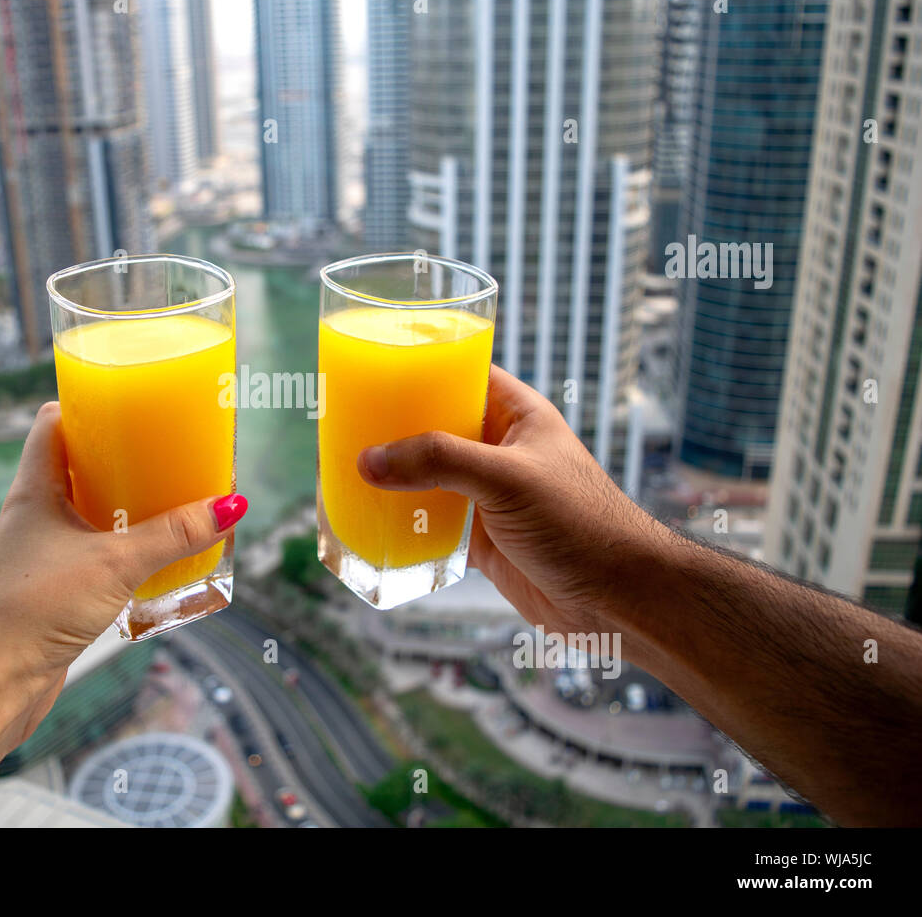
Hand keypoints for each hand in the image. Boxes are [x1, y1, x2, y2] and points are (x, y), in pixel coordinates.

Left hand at [0, 401, 245, 746]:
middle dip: (122, 456)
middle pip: (78, 465)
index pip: (53, 422)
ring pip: (87, 512)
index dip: (88, 404)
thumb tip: (230, 507)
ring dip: (126, 505)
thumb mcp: (114, 563)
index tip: (132, 399)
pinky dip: (123, 548)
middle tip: (167, 448)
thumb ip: (172, 536)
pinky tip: (154, 558)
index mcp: (34, 489)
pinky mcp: (53, 589)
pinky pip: (93, 552)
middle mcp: (33, 515)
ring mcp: (41, 553)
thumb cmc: (33, 612)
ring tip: (173, 499)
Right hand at [356, 366, 662, 641]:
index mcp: (517, 415)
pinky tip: (372, 522)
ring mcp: (489, 496)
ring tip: (345, 469)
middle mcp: (500, 450)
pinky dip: (405, 523)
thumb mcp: (506, 479)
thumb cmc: (581, 523)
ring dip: (395, 477)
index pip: (463, 373)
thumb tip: (369, 461)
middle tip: (344, 421)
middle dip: (394, 425)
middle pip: (436, 425)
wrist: (618, 599)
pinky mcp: (482, 539)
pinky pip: (432, 523)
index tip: (374, 364)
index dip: (423, 365)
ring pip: (430, 476)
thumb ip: (439, 462)